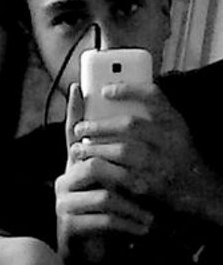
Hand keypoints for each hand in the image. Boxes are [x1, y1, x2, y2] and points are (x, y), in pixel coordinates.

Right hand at [55, 84, 152, 263]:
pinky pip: (102, 220)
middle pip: (90, 162)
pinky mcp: (68, 223)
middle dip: (123, 173)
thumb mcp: (109, 183)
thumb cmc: (101, 212)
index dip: (74, 110)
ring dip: (132, 207)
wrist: (88, 249)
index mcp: (75, 165)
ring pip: (102, 194)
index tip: (78, 88)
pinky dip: (127, 225)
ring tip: (151, 217)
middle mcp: (65, 178)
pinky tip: (142, 229)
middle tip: (147, 182)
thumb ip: (113, 159)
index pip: (72, 132)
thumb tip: (128, 132)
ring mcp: (63, 200)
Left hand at [74, 82, 211, 215]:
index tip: (104, 90)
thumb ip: (144, 111)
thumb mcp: (166, 126)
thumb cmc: (172, 149)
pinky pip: (123, 176)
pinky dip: (103, 169)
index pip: (153, 96)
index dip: (128, 90)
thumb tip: (106, 93)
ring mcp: (163, 163)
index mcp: (172, 119)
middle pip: (131, 124)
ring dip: (97, 148)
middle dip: (101, 125)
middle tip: (80, 127)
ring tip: (79, 148)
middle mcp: (170, 139)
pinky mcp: (153, 184)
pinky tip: (92, 166)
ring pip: (124, 151)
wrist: (196, 187)